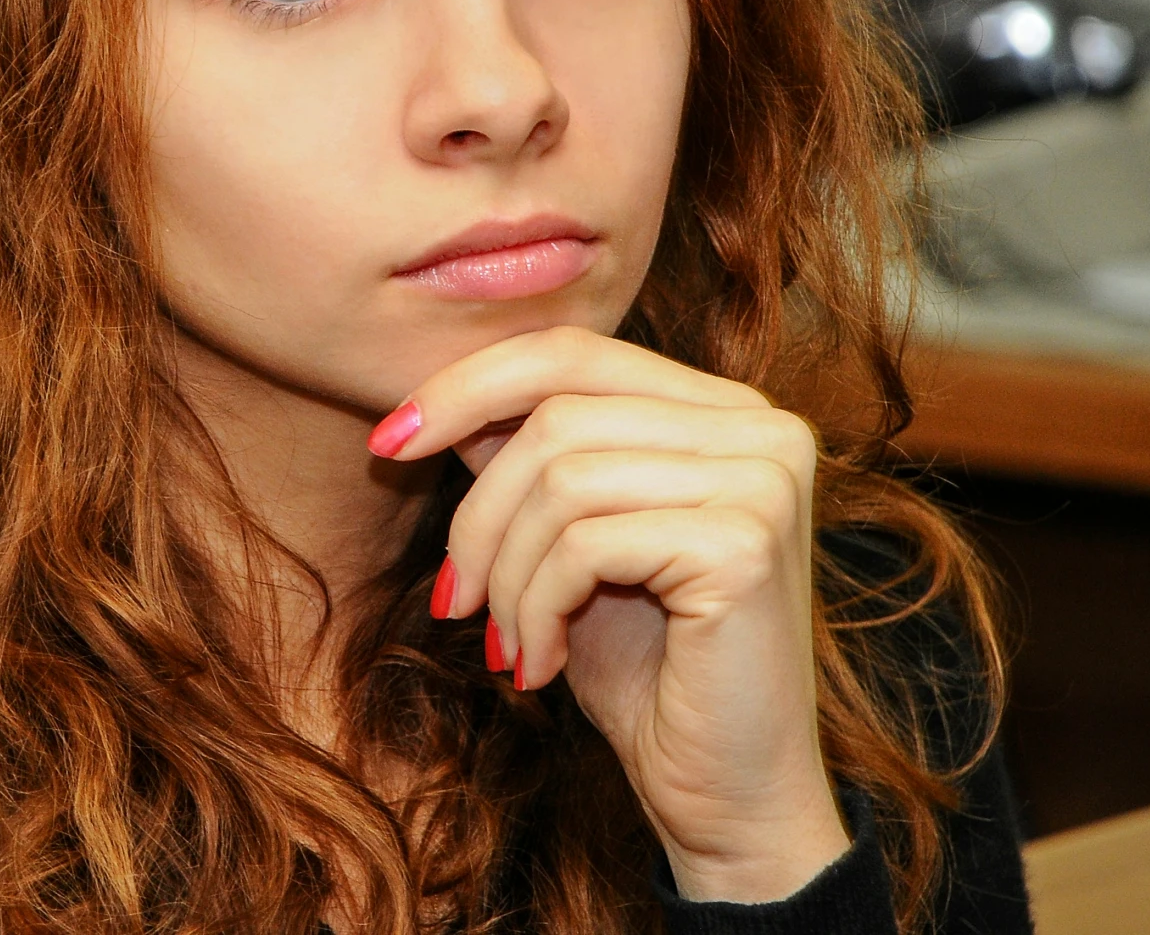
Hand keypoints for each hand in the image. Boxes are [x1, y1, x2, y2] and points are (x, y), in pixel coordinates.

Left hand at [370, 326, 849, 902]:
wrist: (726, 795)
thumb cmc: (647, 670)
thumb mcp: (567, 542)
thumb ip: (527, 458)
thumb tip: (442, 399)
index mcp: (722, 408)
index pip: (570, 352)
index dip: (465, 386)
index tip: (386, 443)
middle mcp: (761, 426)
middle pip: (555, 411)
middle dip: (477, 510)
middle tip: (451, 598)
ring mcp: (763, 479)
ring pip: (561, 476)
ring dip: (505, 574)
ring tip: (509, 643)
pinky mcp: (746, 543)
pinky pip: (584, 542)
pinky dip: (536, 606)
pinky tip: (540, 665)